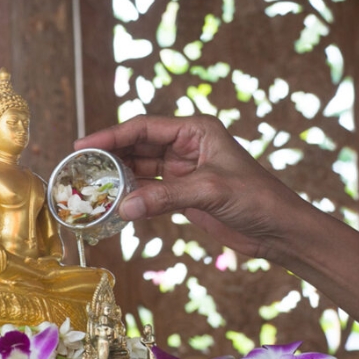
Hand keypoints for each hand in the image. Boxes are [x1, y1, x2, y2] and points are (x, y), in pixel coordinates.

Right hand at [74, 114, 309, 261]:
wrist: (280, 230)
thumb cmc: (257, 199)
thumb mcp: (210, 191)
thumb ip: (165, 197)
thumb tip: (123, 207)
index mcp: (196, 130)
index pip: (144, 127)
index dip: (111, 136)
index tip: (83, 146)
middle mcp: (187, 145)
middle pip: (138, 146)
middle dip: (110, 156)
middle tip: (79, 168)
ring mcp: (184, 170)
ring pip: (141, 169)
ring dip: (119, 178)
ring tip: (90, 186)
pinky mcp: (184, 194)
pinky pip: (150, 190)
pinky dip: (132, 197)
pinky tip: (114, 203)